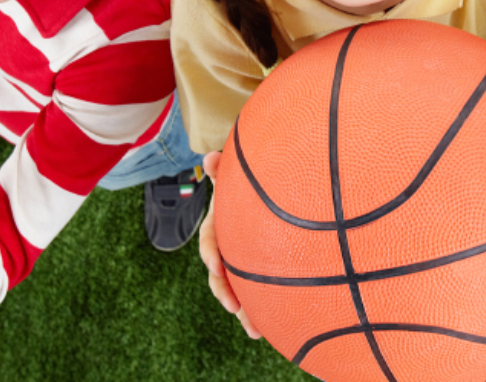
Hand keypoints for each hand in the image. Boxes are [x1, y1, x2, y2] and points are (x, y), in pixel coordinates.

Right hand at [198, 151, 261, 338]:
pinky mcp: (261, 272)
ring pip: (240, 289)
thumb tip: (210, 155)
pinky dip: (265, 310)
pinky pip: (260, 292)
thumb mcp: (238, 176)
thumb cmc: (252, 183)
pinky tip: (275, 328)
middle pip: (222, 274)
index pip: (210, 241)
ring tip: (255, 331)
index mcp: (221, 225)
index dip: (210, 255)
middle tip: (234, 307)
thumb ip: (226, 169)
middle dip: (226, 292)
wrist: (269, 194)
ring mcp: (244, 261)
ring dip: (245, 311)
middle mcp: (229, 247)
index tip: (217, 267)